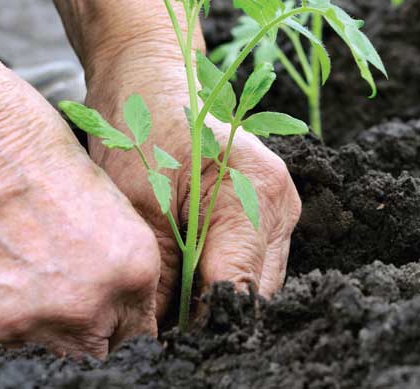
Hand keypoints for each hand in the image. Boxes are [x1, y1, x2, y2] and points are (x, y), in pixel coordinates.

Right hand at [0, 54, 160, 358]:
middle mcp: (86, 306)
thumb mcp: (100, 193)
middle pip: (92, 352)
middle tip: (53, 293)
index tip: (103, 316)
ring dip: (28, 323)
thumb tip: (112, 292)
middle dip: (80, 330)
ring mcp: (24, 323)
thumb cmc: (25, 138)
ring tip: (7, 272)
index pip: (138, 333)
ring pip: (37, 351)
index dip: (118, 322)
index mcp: (132, 268)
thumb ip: (113, 254)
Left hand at [84, 44, 301, 318]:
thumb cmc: (140, 127)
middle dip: (209, 317)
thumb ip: (158, 277)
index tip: (163, 342)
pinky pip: (247, 265)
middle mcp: (281, 204)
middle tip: (160, 329)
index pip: (239, 289)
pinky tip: (182, 280)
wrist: (148, 78)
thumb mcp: (138, 205)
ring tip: (167, 305)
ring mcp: (279, 210)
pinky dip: (216, 279)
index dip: (201, 325)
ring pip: (254, 285)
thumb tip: (158, 338)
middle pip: (254, 294)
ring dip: (213, 300)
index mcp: (258, 194)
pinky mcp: (266, 214)